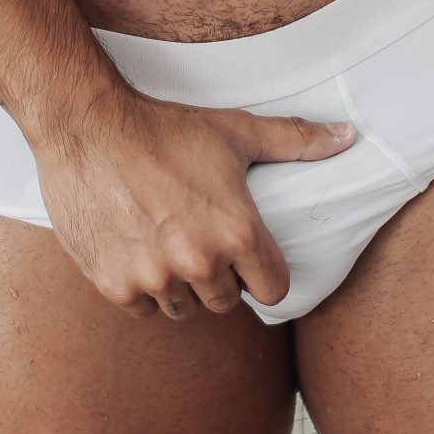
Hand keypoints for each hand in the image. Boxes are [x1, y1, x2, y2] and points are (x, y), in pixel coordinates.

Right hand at [29, 86, 356, 319]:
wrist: (86, 125)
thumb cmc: (164, 127)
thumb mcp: (234, 130)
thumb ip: (295, 139)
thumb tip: (348, 136)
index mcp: (236, 231)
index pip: (273, 290)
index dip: (263, 273)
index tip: (248, 255)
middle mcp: (200, 263)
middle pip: (227, 302)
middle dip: (220, 277)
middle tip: (199, 237)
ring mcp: (155, 279)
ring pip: (184, 309)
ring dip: (180, 285)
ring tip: (166, 240)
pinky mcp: (116, 287)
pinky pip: (143, 308)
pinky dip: (142, 286)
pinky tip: (136, 246)